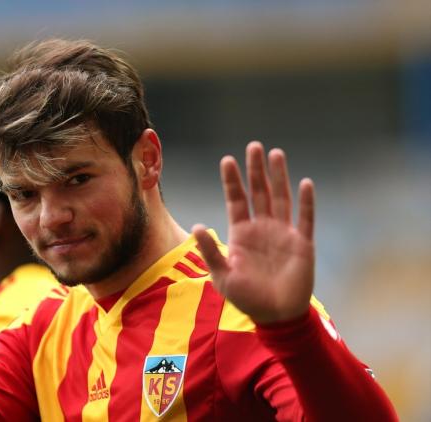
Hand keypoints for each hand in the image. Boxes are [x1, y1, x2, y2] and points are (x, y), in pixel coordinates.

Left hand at [194, 141, 314, 323]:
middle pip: (258, 192)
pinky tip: (305, 183)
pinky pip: (305, 218)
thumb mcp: (222, 276)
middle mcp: (262, 228)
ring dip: (279, 177)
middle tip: (253, 146)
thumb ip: (210, 251)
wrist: (276, 316)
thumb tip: (196, 226)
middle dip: (255, 170)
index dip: (232, 181)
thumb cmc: (247, 297)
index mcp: (241, 234)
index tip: (227, 160)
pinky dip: (306, 202)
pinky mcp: (302, 244)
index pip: (236, 200)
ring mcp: (283, 233)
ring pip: (280, 198)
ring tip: (275, 154)